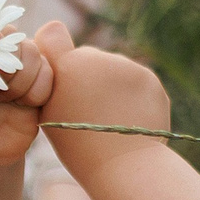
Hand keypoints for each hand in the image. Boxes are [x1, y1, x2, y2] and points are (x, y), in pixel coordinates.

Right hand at [35, 21, 171, 181]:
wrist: (125, 165)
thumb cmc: (78, 146)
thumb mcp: (50, 114)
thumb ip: (50, 81)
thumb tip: (53, 56)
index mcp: (66, 66)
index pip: (52, 34)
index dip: (54, 48)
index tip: (59, 66)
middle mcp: (97, 57)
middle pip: (87, 57)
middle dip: (86, 76)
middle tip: (86, 110)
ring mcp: (126, 66)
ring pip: (113, 69)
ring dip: (110, 86)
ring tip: (108, 119)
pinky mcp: (149, 78)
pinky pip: (135, 80)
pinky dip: (132, 95)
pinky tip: (127, 118)